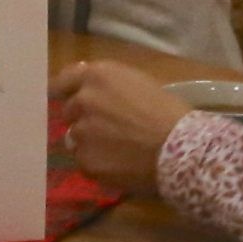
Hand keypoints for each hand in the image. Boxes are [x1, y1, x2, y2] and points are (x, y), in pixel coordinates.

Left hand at [53, 59, 187, 195]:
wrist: (181, 149)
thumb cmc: (167, 112)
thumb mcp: (137, 82)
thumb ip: (106, 83)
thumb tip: (85, 89)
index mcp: (96, 76)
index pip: (61, 82)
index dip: (65, 92)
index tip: (66, 99)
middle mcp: (82, 101)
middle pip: (69, 111)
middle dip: (83, 118)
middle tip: (107, 129)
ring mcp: (81, 132)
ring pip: (75, 138)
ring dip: (89, 142)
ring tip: (116, 150)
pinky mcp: (86, 161)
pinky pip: (84, 161)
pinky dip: (96, 163)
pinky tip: (118, 164)